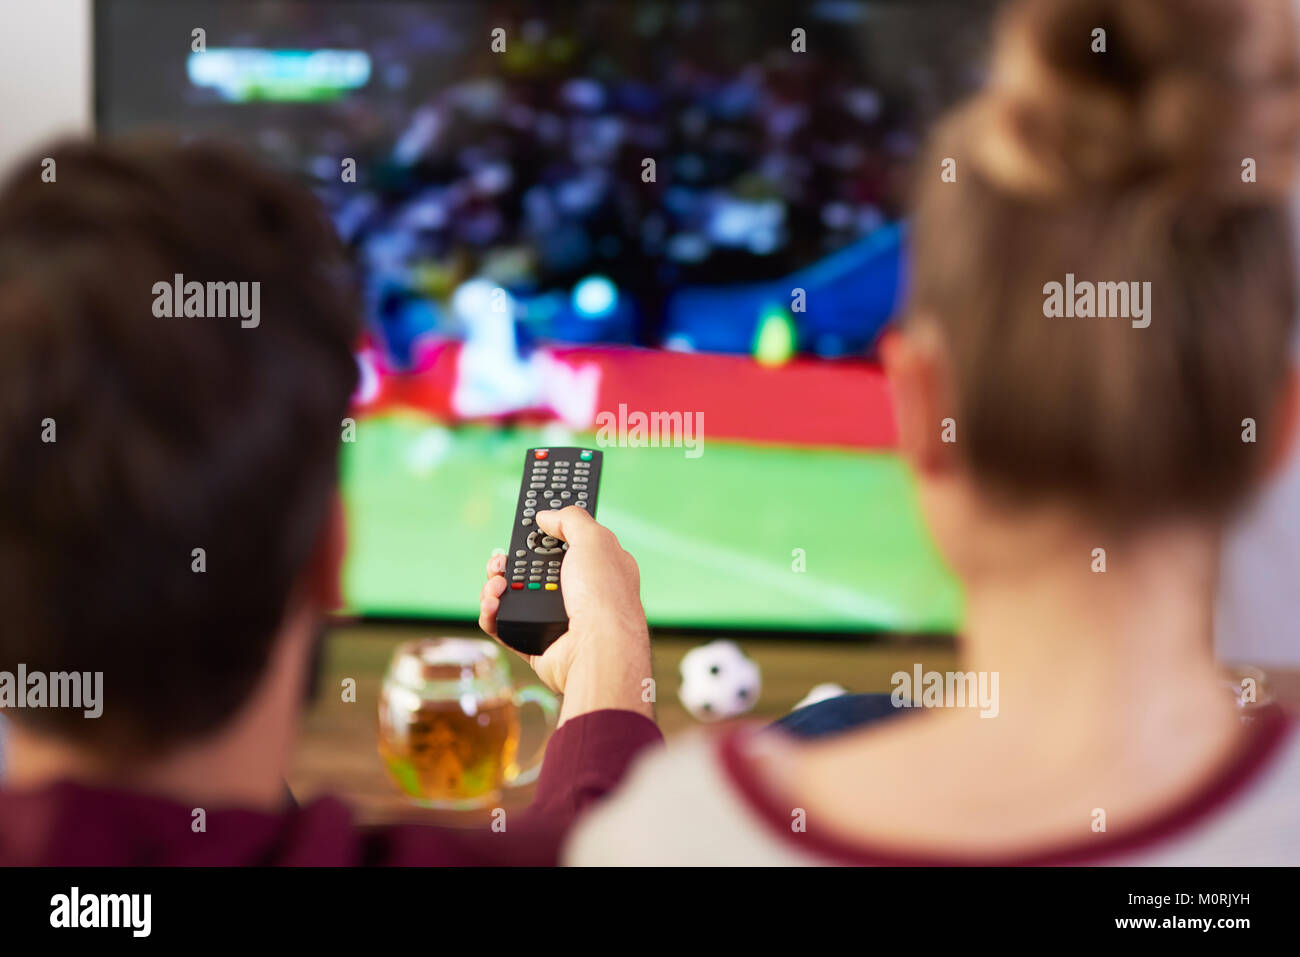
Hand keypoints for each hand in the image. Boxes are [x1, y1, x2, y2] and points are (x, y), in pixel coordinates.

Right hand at [479, 507, 652, 723]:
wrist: (599, 648)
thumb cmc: (604, 594)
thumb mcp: (594, 539)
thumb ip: (570, 520)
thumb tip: (545, 516)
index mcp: (597, 569)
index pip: (567, 547)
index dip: (544, 537)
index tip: (525, 530)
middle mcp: (578, 594)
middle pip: (534, 572)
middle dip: (511, 562)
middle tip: (501, 560)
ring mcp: (557, 620)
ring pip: (515, 598)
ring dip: (496, 587)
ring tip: (497, 584)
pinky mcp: (536, 643)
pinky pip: (505, 625)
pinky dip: (492, 614)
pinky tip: (492, 604)